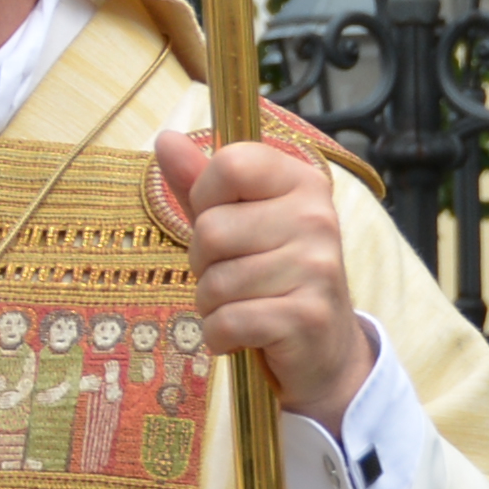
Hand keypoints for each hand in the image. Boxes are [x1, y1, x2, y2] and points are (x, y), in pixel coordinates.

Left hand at [154, 130, 367, 415]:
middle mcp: (316, 218)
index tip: (223, 222)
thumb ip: (201, 184)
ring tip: (243, 306)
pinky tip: (244, 336)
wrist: (323, 349)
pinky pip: (226, 322)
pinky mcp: (307, 317)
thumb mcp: (239, 223)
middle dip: (204, 263)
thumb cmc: (272, 277)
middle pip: (211, 229)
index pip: (231, 164)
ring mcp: (317, 268)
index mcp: (302, 182)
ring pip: (215, 282)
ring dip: (212, 305)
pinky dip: (220, 336)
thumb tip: (165, 139)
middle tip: (234, 277)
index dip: (205, 197)